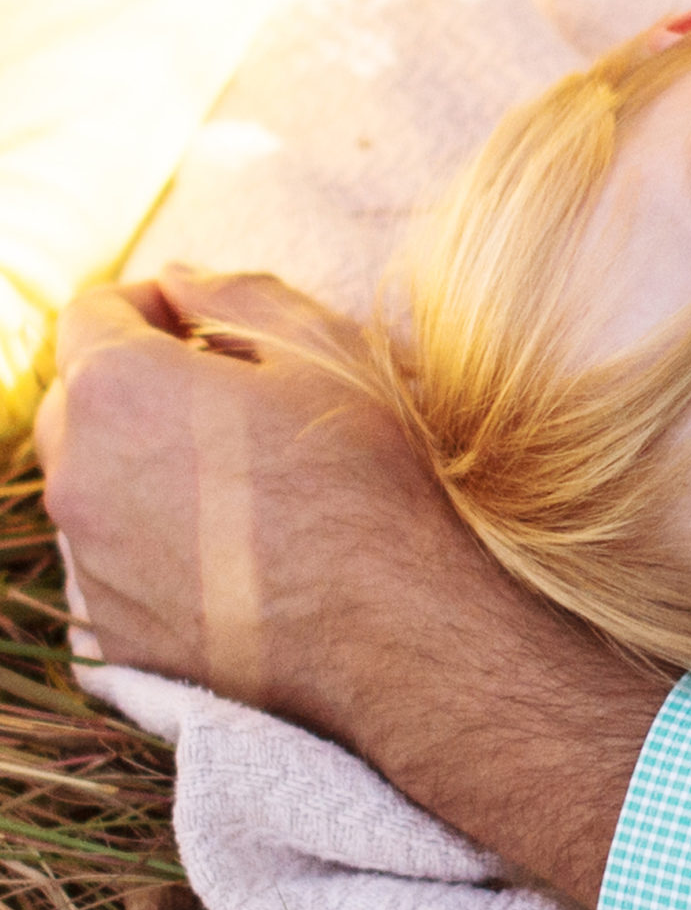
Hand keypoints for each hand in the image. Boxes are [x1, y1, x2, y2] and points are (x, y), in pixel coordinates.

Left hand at [37, 266, 664, 908]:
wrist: (394, 629)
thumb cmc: (368, 481)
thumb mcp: (324, 352)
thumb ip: (235, 294)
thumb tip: (178, 279)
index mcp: (118, 388)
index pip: (90, 312)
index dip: (151, 305)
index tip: (207, 326)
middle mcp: (79, 473)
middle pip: (78, 399)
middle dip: (137, 384)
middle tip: (230, 403)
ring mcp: (90, 561)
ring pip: (94, 483)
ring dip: (144, 465)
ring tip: (241, 484)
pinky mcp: (115, 629)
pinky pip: (115, 561)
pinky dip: (155, 543)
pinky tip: (239, 552)